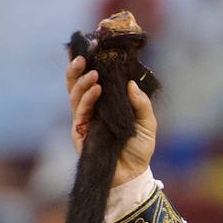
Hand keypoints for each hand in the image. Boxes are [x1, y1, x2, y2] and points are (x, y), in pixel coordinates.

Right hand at [66, 55, 157, 186]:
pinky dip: (87, 98)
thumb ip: (140, 103)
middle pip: (76, 85)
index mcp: (105, 105)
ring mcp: (84, 121)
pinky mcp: (80, 133)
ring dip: (83, 82)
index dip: (88, 66)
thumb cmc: (139, 149)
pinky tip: (95, 89)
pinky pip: (80, 112)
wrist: (133, 175)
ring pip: (75, 95)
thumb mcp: (147, 123)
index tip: (91, 48)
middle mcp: (92, 110)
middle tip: (83, 55)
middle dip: (76, 69)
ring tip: (94, 73)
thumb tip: (131, 83)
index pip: (93, 82)